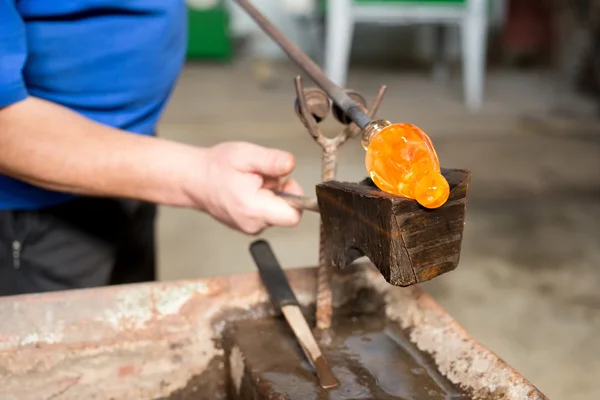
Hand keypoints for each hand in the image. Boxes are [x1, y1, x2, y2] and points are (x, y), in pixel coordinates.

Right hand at [189, 141, 303, 234]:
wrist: (194, 179)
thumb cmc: (216, 168)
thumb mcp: (246, 154)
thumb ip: (271, 160)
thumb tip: (291, 164)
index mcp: (254, 209)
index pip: (293, 216)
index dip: (296, 196)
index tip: (285, 180)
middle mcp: (253, 224)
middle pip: (287, 212)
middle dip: (281, 191)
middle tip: (262, 177)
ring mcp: (250, 227)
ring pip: (277, 212)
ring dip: (272, 194)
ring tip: (252, 181)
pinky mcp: (248, 225)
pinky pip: (267, 213)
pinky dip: (263, 200)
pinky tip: (248, 189)